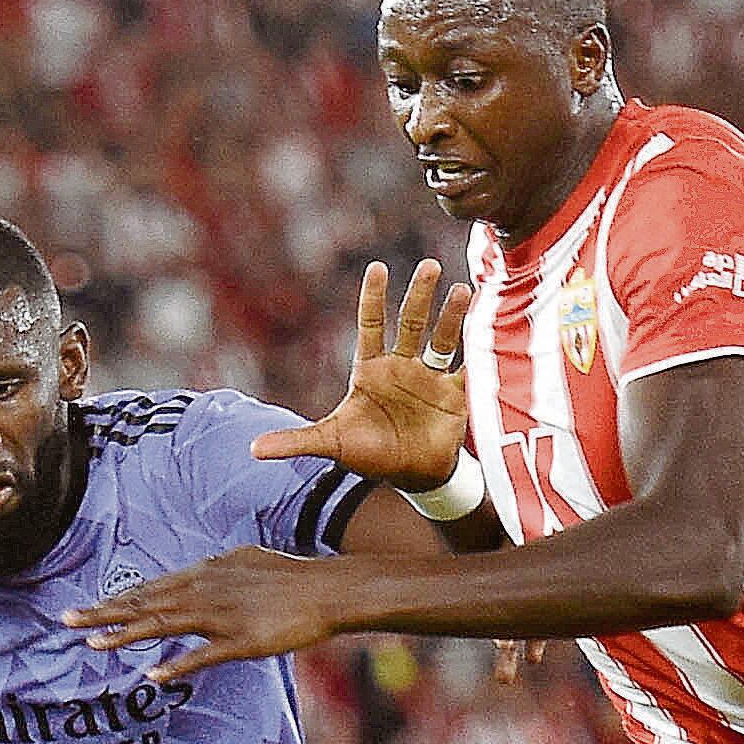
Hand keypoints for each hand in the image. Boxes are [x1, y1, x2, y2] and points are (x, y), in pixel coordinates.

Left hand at [70, 546, 348, 683]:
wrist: (329, 589)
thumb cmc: (292, 578)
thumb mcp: (247, 562)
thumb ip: (218, 570)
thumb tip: (200, 571)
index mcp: (206, 572)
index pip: (150, 589)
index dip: (115, 601)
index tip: (85, 610)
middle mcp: (206, 590)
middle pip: (145, 604)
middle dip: (103, 614)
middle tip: (65, 622)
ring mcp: (222, 615)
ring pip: (164, 625)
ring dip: (126, 636)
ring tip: (93, 646)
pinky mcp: (243, 641)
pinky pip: (203, 655)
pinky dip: (177, 664)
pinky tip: (152, 675)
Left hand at [248, 260, 471, 490]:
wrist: (411, 477)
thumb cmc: (370, 455)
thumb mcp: (332, 444)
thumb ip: (296, 442)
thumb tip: (253, 449)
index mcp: (371, 369)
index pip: (371, 325)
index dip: (373, 299)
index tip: (377, 268)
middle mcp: (401, 366)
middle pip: (410, 324)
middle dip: (418, 295)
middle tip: (428, 266)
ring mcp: (429, 378)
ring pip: (442, 339)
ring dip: (451, 316)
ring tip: (463, 290)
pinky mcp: (454, 395)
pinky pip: (467, 369)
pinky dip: (478, 352)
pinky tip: (490, 329)